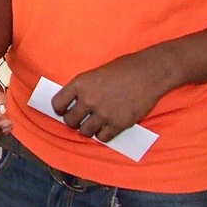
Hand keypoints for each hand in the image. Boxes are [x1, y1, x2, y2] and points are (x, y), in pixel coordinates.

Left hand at [51, 50, 173, 141]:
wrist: (149, 73)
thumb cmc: (124, 69)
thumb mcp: (96, 73)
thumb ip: (84, 88)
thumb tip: (75, 103)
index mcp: (80, 84)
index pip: (58, 103)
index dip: (59, 109)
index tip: (63, 111)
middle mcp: (89, 100)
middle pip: (70, 121)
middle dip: (73, 122)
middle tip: (79, 120)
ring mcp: (103, 113)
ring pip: (85, 132)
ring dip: (87, 130)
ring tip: (93, 125)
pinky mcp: (118, 124)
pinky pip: (103, 137)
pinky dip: (103, 134)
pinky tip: (106, 128)